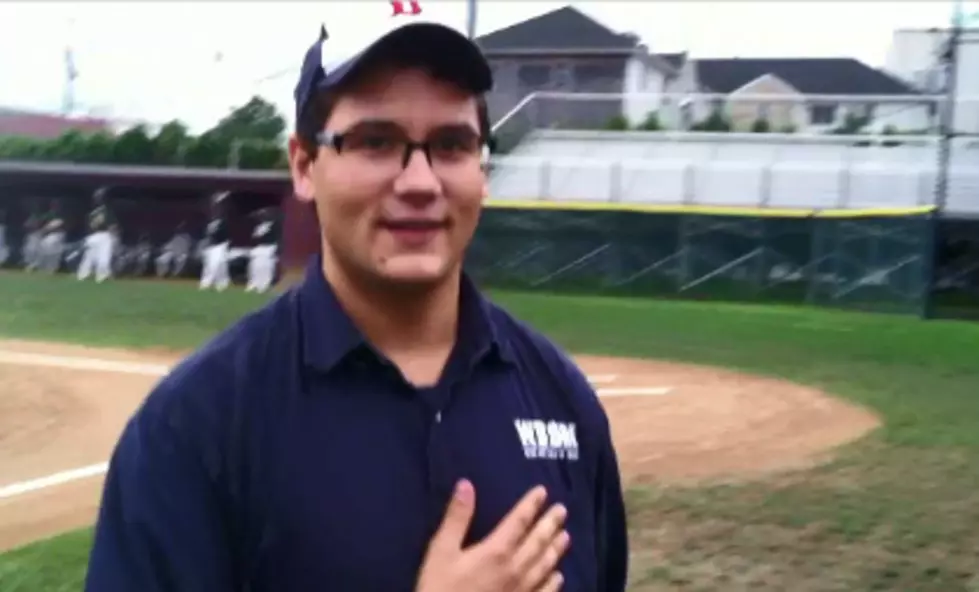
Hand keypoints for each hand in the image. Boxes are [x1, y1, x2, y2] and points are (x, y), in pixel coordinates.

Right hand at [416, 480, 569, 591]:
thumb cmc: (440, 588)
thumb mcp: (441, 551)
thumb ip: (456, 518)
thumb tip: (466, 484)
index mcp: (496, 551)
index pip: (519, 521)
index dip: (531, 505)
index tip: (542, 492)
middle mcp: (515, 568)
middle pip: (538, 541)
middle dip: (550, 523)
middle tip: (563, 510)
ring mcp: (522, 591)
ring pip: (544, 566)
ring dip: (556, 549)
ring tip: (566, 536)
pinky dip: (553, 583)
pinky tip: (558, 577)